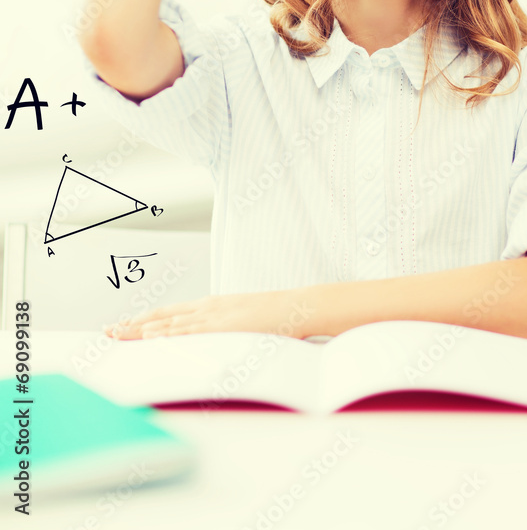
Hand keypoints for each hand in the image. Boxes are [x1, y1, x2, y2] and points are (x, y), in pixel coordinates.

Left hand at [104, 290, 315, 339]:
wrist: (296, 306)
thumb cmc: (274, 317)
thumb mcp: (243, 321)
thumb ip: (225, 329)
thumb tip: (213, 343)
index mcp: (211, 306)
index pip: (170, 313)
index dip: (146, 320)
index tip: (124, 325)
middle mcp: (207, 308)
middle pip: (162, 317)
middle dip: (133, 326)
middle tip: (108, 332)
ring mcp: (213, 315)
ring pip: (168, 323)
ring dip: (140, 329)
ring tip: (117, 335)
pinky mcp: (222, 325)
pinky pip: (188, 331)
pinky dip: (167, 333)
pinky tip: (151, 336)